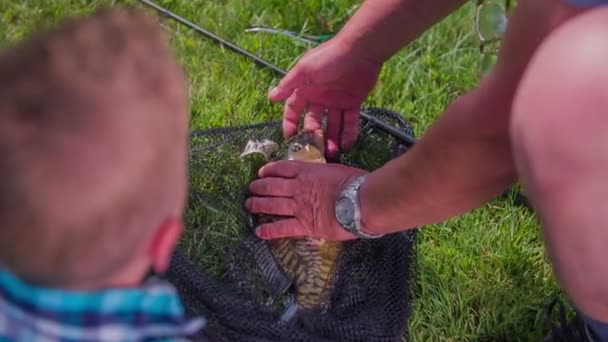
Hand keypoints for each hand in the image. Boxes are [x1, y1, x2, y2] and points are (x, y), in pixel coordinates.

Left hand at [244, 160, 366, 240]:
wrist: (362, 201)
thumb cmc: (357, 183)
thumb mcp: (337, 170)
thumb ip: (325, 174)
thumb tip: (327, 176)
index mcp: (308, 172)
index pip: (282, 168)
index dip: (269, 169)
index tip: (262, 172)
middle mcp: (299, 188)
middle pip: (272, 185)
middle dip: (259, 187)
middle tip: (251, 188)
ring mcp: (299, 207)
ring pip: (271, 205)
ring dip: (257, 204)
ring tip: (249, 205)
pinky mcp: (304, 225)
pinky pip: (282, 228)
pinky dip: (268, 230)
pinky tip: (258, 231)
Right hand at [269, 38, 381, 156]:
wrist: (360, 51)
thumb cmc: (329, 58)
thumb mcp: (304, 70)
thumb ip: (288, 85)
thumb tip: (271, 97)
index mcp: (306, 89)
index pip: (293, 110)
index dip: (290, 123)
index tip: (289, 138)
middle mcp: (319, 97)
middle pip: (313, 121)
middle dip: (313, 135)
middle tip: (314, 149)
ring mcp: (337, 101)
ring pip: (332, 125)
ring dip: (331, 139)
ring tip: (330, 153)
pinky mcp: (353, 103)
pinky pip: (350, 122)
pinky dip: (348, 134)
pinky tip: (346, 145)